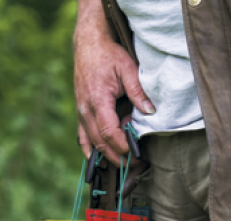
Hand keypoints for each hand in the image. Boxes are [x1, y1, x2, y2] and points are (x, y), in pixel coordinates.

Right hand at [74, 0, 154, 164]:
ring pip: (91, 141)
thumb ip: (138, 91)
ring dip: (104, 154)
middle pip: (99, 141)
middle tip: (130, 165)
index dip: (121, 145)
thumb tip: (150, 111)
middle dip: (115, 156)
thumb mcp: (127, 68)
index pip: (109, 132)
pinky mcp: (80, 111)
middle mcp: (86, 109)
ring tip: (119, 163)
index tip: (133, 153)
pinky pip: (82, 135)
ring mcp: (81, 112)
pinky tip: (94, 158)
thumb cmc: (108, 54)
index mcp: (98, 100)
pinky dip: (89, 148)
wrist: (88, 44)